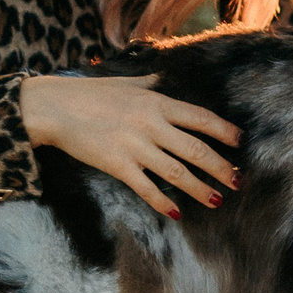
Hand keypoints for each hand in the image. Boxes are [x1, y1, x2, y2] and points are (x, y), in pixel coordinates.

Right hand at [20, 73, 241, 217]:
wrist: (54, 107)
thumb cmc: (89, 93)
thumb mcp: (125, 82)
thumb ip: (147, 83)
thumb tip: (162, 79)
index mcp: (156, 101)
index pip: (200, 118)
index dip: (223, 131)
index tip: (239, 142)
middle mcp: (151, 124)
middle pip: (196, 150)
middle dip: (221, 168)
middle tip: (238, 181)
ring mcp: (135, 145)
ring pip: (177, 172)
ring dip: (200, 189)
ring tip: (216, 200)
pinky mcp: (117, 164)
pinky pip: (146, 187)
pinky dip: (163, 201)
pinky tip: (176, 212)